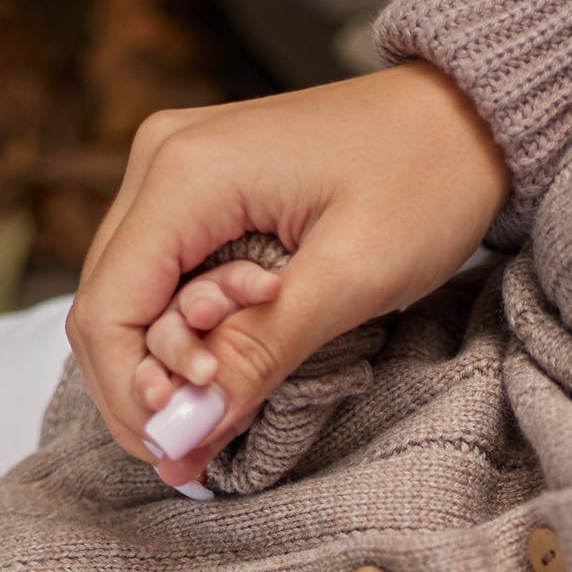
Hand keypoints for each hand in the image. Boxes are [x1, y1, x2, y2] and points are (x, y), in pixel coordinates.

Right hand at [68, 62, 509, 487]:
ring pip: (130, 299)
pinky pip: (165, 278)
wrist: (467, 116)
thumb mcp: (351, 277)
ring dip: (166, 368)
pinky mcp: (201, 190)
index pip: (107, 310)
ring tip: (222, 411)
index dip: (129, 397)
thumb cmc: (427, 179)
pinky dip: (187, 335)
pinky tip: (227, 370)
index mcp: (187, 174)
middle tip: (198, 452)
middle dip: (144, 391)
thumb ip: (258, 352)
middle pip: (105, 308)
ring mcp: (176, 171)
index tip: (178, 455)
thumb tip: (186, 427)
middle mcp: (161, 162)